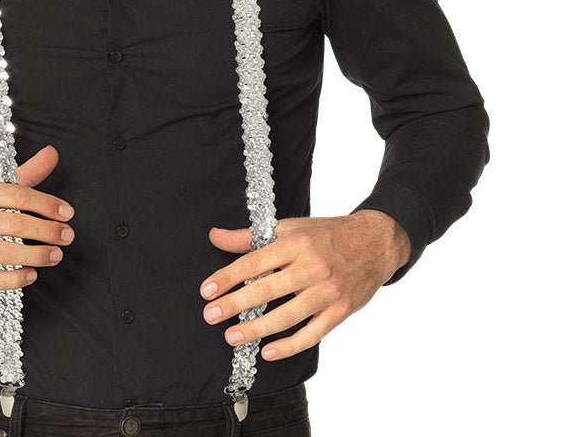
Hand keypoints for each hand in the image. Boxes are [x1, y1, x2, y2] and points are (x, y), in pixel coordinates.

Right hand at [0, 144, 75, 288]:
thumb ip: (22, 175)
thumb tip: (53, 153)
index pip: (17, 195)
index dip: (46, 204)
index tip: (67, 213)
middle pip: (15, 223)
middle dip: (47, 231)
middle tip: (67, 236)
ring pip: (5, 252)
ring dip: (37, 256)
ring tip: (55, 255)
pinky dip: (14, 279)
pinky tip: (31, 274)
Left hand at [198, 210, 411, 360]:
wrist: (374, 243)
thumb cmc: (327, 235)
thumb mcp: (289, 228)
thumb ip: (250, 236)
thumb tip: (216, 236)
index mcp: (295, 243)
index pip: (253, 262)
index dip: (227, 277)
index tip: (207, 291)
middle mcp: (311, 267)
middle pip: (267, 290)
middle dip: (235, 304)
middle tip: (211, 315)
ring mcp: (327, 291)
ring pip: (287, 315)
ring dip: (257, 329)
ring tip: (232, 336)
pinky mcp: (340, 311)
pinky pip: (312, 333)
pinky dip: (289, 345)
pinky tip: (268, 352)